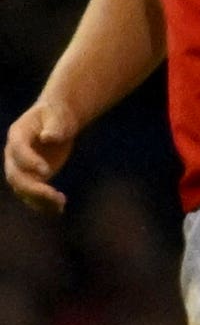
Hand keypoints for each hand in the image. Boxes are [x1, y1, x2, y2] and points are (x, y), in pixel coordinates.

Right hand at [4, 99, 74, 213]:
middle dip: (32, 188)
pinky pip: (32, 194)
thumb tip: (49, 137)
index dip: (28, 161)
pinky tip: (59, 209)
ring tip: (60, 204)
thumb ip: (55, 126)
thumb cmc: (57, 115)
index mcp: (17, 135)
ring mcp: (22, 167)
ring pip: (22, 189)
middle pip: (15, 175)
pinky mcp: (33, 177)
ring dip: (39, 200)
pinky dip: (44, 204)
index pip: (17, 150)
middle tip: (54, 195)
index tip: (46, 171)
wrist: (56, 122)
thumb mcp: (58, 116)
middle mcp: (14, 154)